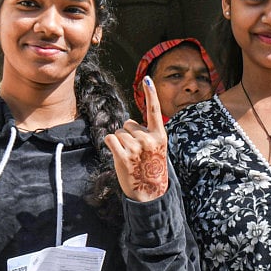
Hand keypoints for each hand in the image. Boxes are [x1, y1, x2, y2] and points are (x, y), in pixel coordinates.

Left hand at [104, 75, 168, 201]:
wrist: (150, 191)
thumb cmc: (151, 168)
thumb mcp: (157, 148)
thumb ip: (147, 133)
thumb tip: (128, 123)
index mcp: (159, 135)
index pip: (154, 110)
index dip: (151, 93)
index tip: (148, 78)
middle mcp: (149, 139)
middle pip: (127, 124)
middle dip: (128, 135)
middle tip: (136, 152)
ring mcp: (136, 148)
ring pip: (118, 132)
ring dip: (120, 143)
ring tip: (130, 157)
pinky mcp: (123, 156)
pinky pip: (110, 139)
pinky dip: (111, 146)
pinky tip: (119, 156)